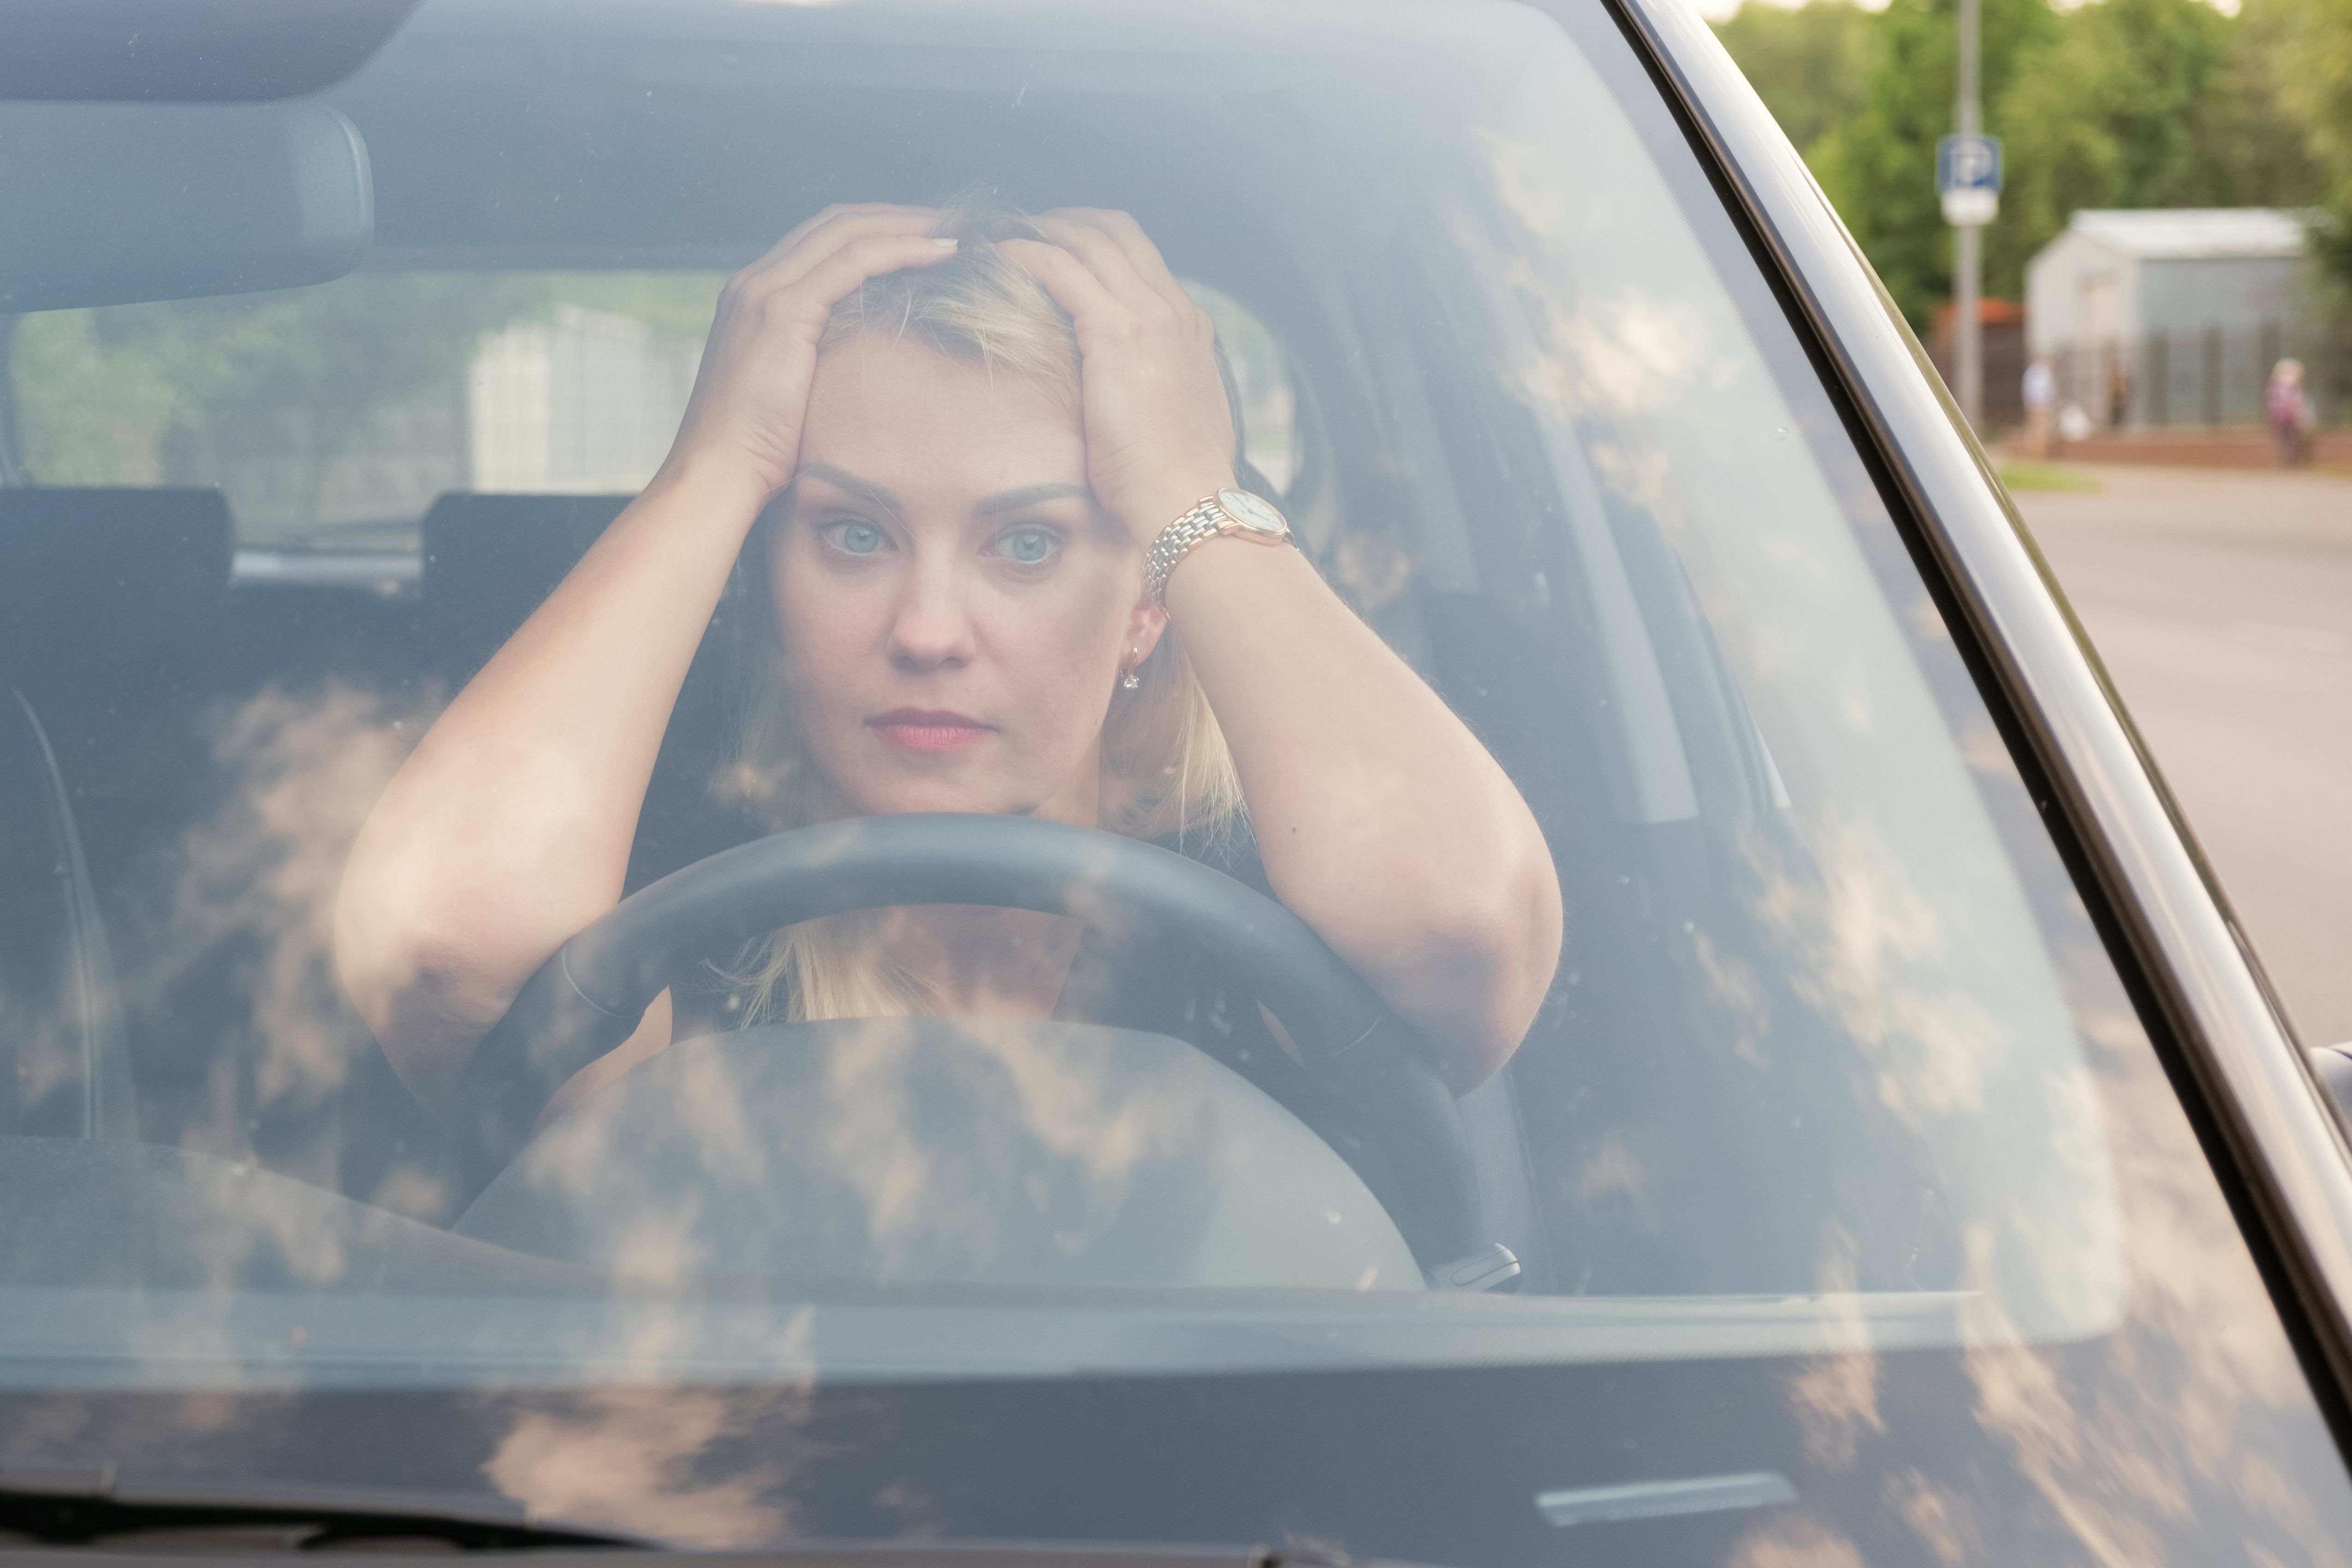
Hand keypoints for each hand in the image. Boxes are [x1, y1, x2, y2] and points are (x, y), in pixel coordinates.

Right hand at [662, 204, 954, 499]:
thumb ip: (816, 359)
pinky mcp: (783, 312)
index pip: (821, 240)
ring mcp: (764, 291)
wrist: (717, 473)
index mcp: (754, 297)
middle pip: (836, 223)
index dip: (876, 231)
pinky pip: (853, 262)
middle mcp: (755, 282)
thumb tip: (865, 360)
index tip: (926, 240)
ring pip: (847, 232)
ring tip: (956, 234)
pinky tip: (941, 253)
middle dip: (897, 217)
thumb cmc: (757, 451)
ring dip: (907, 225)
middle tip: (952, 224)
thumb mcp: (789, 390)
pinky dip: (901, 249)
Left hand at [1001, 210, 1237, 546]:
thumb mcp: (1172, 417)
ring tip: (1002, 238)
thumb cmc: (1174, 477)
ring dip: (1041, 230)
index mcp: (1189, 326)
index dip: (1094, 241)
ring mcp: (1148, 315)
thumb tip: (1123, 390)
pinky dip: (1025, 253)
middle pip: (1116, 230)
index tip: (1057, 247)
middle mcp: (1173, 309)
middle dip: (1065, 220)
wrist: (1188, 499)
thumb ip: (1154, 385)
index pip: (1140, 257)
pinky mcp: (1115, 332)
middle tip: (1022, 231)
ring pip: (1088, 238)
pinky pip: (1060, 268)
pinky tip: (997, 256)